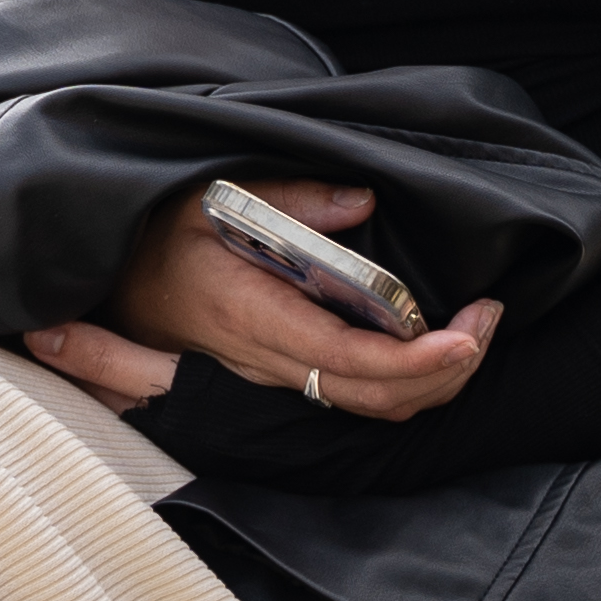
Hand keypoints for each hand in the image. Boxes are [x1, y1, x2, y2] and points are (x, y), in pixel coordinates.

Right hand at [20, 180, 499, 419]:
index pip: (348, 360)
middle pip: (374, 396)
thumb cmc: (158, 234)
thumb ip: (289, 197)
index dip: (416, 360)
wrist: (112, 280)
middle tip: (489, 318)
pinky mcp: (287, 372)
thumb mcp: (210, 195)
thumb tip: (362, 202)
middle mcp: (270, 359)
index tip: (468, 334)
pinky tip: (433, 341)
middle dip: (447, 371)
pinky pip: (356, 394)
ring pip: (371, 405)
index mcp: (253, 316)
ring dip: (434, 380)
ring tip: (475, 328)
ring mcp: (278, 373)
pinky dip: (407, 380)